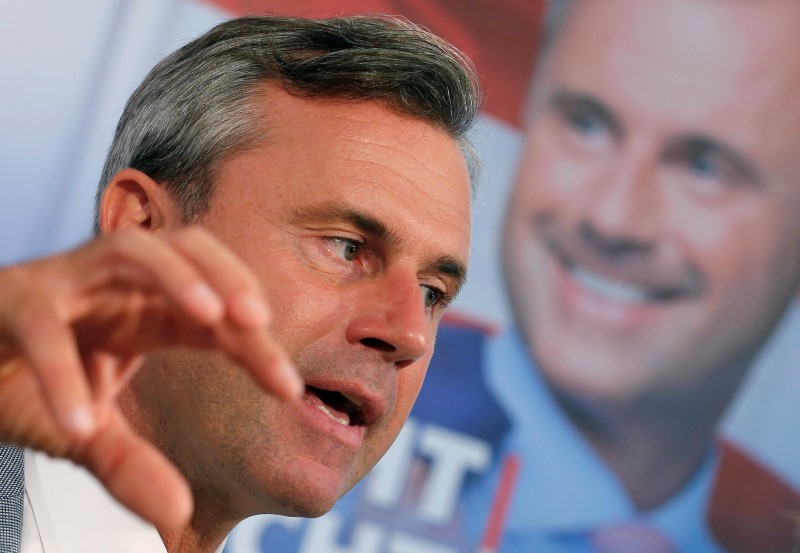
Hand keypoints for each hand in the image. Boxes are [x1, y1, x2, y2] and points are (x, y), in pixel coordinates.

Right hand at [0, 227, 301, 529]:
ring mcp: (70, 283)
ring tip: (212, 319)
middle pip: (189, 249)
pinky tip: (81, 421)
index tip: (288, 387)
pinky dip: (63, 371)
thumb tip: (177, 515)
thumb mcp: (87, 428)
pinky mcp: (16, 301)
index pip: (216, 313)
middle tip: (259, 321)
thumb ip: (130, 463)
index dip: (254, 342)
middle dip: (229, 278)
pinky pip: (45, 327)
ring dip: (177, 276)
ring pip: (133, 249)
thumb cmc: (24, 382)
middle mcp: (118, 284)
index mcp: (147, 308)